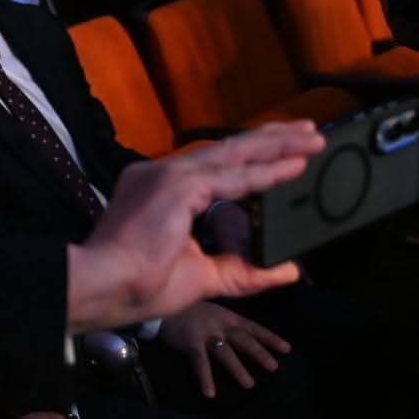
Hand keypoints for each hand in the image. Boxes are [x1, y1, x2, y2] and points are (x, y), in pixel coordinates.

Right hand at [64, 121, 324, 331]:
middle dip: (272, 140)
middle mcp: (162, 174)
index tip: (286, 154)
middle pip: (228, 149)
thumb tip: (289, 270)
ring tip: (313, 138)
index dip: (253, 158)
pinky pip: (231, 176)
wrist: (105, 287)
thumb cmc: (140, 285)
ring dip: (277, 145)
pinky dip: (265, 172)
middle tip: (310, 130)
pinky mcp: (176, 184)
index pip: (216, 166)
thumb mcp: (203, 276)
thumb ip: (243, 269)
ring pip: (233, 153)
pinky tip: (295, 166)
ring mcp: (168, 175)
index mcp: (162, 191)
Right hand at [159, 302, 290, 398]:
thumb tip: (245, 338)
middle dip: (259, 352)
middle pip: (243, 339)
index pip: (254, 328)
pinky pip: (200, 362)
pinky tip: (210, 393)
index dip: (270, 338)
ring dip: (237, 368)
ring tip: (249, 384)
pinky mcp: (190, 342)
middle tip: (274, 366)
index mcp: (228, 317)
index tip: (287, 349)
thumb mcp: (214, 312)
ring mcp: (206, 332)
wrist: (164, 303)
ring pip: (225, 352)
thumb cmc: (190, 311)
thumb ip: (228, 324)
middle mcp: (220, 323)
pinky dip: (205, 377)